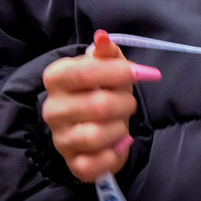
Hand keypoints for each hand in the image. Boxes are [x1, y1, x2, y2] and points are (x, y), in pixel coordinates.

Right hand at [41, 32, 160, 183]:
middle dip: (125, 104)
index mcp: (56, 78)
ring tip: (121, 123)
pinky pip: (94, 163)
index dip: (120, 72)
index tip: (148, 74)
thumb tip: (103, 37)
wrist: (97, 126)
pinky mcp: (72, 163)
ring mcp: (59, 138)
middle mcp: (52, 109)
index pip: (86, 72)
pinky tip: (120, 144)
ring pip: (97, 135)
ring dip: (120, 128)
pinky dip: (114, 154)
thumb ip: (106, 52)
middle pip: (98, 105)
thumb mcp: (107, 67)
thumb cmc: (102, 90)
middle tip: (129, 103)